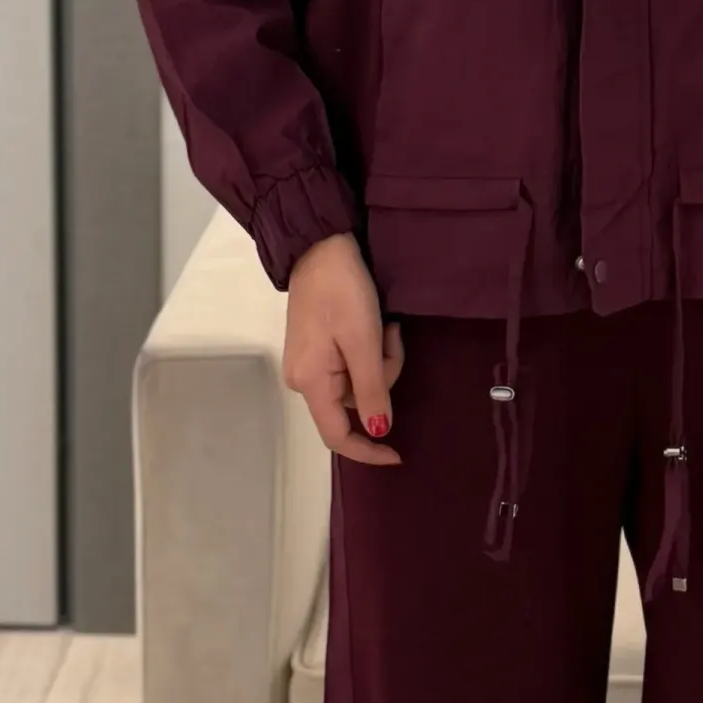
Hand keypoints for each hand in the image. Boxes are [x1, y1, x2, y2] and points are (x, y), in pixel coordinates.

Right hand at [283, 231, 404, 463]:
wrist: (319, 247)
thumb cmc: (341, 291)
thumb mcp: (364, 341)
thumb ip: (372, 389)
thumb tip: (379, 431)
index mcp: (311, 383)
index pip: (337, 436)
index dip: (368, 450)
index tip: (398, 454)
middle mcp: (304, 381)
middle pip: (354, 404)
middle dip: (383, 377)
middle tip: (392, 337)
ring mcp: (309, 364)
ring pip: (357, 384)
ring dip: (379, 360)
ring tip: (384, 326)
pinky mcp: (316, 350)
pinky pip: (350, 366)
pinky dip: (369, 352)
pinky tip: (374, 325)